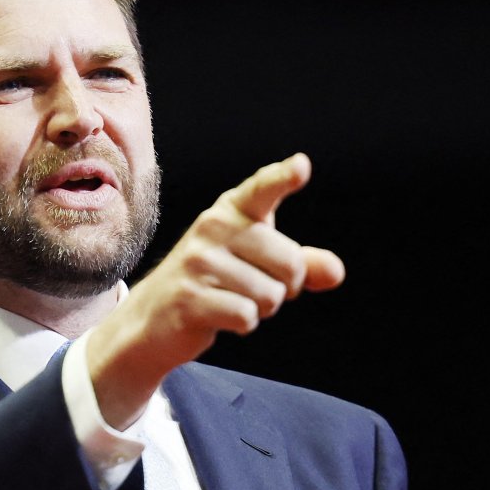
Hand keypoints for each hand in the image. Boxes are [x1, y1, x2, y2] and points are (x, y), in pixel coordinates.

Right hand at [87, 152, 344, 427]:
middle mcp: (213, 229)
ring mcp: (197, 262)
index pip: (262, 190)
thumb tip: (335, 272)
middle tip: (257, 287)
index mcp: (231, 212)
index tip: (302, 166)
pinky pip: (246, 316)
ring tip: (233, 300)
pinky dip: (244, 323)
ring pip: (271, 296)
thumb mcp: (260, 265)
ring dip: (262, 309)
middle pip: (290, 263)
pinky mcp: (189, 298)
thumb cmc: (217, 282)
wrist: (155, 317)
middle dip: (286, 287)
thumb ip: (302, 264)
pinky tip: (221, 316)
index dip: (284, 178)